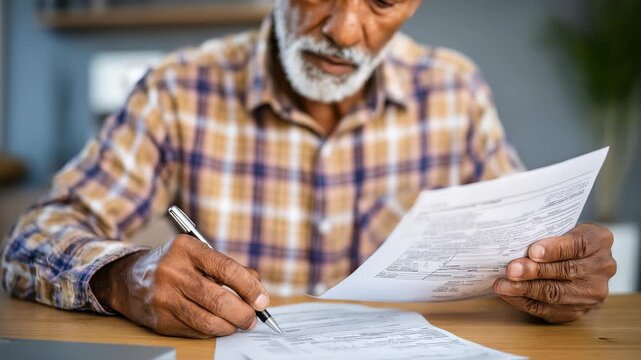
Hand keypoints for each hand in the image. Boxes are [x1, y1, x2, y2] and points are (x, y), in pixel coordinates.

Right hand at [90, 235, 268, 337]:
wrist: (128, 279)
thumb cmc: (173, 264)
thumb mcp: (198, 255)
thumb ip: (229, 268)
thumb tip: (258, 287)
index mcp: (186, 249)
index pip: (226, 269)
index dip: (250, 287)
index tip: (262, 299)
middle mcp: (172, 272)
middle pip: (218, 300)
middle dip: (243, 313)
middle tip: (253, 317)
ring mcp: (164, 298)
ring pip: (208, 321)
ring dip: (231, 326)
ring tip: (239, 323)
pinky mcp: (160, 321)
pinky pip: (196, 331)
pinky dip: (213, 330)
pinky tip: (217, 324)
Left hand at [493, 223, 615, 322]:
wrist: (573, 259)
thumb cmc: (560, 238)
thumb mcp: (559, 226)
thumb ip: (545, 232)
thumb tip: (515, 243)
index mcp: (599, 240)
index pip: (579, 244)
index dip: (555, 249)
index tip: (533, 251)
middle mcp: (602, 267)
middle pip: (566, 271)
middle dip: (535, 271)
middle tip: (511, 270)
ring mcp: (593, 292)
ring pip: (556, 293)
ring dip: (526, 289)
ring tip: (504, 284)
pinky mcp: (578, 310)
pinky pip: (549, 309)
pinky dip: (525, 302)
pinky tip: (509, 295)